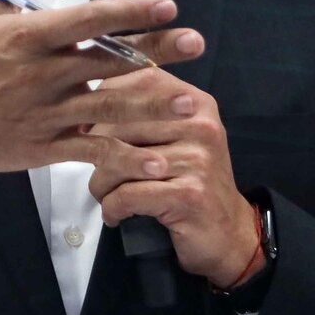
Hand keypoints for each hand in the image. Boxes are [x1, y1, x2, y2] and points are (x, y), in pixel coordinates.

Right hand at [0, 0, 205, 184]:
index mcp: (29, 35)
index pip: (87, 18)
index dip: (128, 12)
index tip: (166, 5)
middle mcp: (40, 73)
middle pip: (107, 60)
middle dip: (155, 51)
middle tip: (195, 42)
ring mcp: (44, 112)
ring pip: (106, 108)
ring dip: (149, 105)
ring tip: (188, 103)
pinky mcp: (43, 147)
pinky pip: (90, 152)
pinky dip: (124, 157)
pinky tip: (156, 160)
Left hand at [84, 67, 258, 286]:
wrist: (228, 233)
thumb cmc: (191, 182)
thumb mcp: (176, 138)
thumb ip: (143, 115)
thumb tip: (86, 108)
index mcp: (195, 103)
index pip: (140, 81)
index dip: (106, 102)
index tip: (92, 127)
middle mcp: (201, 125)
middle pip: (121, 123)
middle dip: (96, 150)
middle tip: (97, 171)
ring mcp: (197, 160)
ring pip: (119, 161)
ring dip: (101, 183)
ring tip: (103, 195)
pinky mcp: (189, 195)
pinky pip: (128, 195)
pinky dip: (112, 208)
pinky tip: (115, 215)